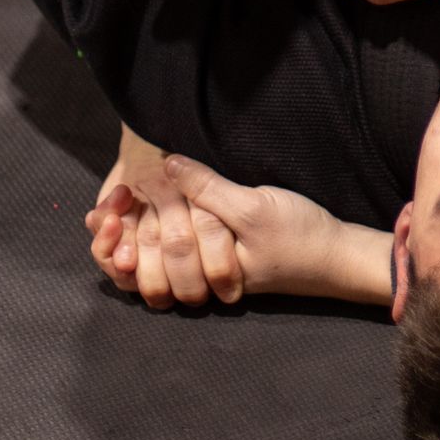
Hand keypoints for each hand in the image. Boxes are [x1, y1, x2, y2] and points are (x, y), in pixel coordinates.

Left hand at [86, 131, 392, 308]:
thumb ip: (207, 189)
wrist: (336, 256)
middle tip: (103, 211)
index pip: (143, 268)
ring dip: (136, 238)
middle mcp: (198, 278)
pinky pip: (177, 252)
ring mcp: (207, 270)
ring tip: (117, 211)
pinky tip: (152, 208)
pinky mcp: (217, 257)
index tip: (109, 208)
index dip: (117, 243)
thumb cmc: (297, 235)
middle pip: (142, 270)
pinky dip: (159, 233)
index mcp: (200, 274)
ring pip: (156, 263)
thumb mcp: (251, 206)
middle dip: (118, 242)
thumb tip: (166, 162)